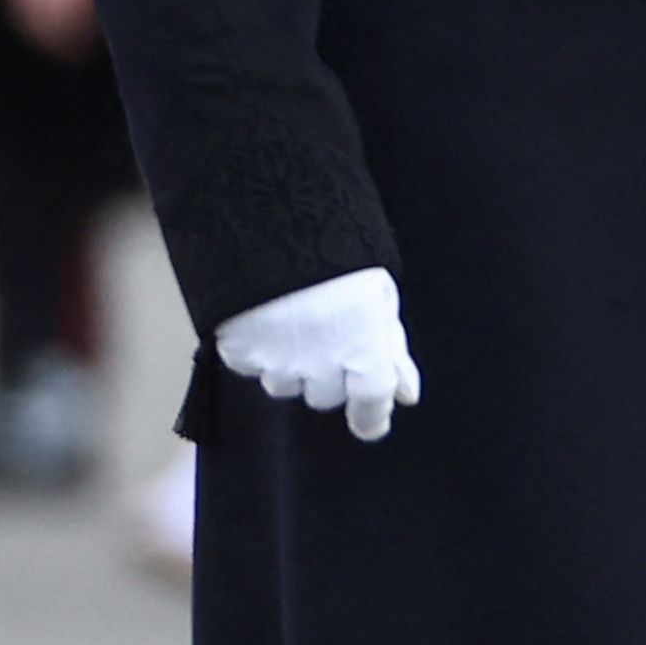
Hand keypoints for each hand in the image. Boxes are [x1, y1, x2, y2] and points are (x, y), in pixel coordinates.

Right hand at [213, 266, 418, 442]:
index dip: (372, 416)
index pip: (371, 403)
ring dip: (293, 365)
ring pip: (286, 386)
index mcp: (364, 346)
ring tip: (295, 321)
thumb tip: (407, 396)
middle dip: (331, 376)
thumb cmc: (339, 256)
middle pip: (326, 396)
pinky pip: (252, 368)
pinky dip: (260, 352)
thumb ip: (393, 352)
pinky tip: (266, 319)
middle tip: (329, 334)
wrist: (272, 223)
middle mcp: (320, 362)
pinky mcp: (238, 352)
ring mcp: (275, 360)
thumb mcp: (379, 297)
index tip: (370, 421)